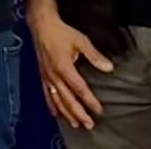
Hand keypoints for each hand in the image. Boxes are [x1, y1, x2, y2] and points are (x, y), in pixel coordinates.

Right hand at [27, 10, 111, 129]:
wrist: (41, 25)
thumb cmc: (61, 32)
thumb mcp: (81, 41)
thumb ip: (95, 56)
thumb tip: (109, 68)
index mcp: (64, 67)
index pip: (79, 89)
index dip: (89, 101)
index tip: (99, 111)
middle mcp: (54, 75)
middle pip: (67, 99)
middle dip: (78, 113)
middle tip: (89, 125)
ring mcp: (46, 77)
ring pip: (56, 100)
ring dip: (66, 113)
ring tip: (75, 124)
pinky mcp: (42, 75)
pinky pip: (46, 94)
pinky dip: (52, 105)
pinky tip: (56, 113)